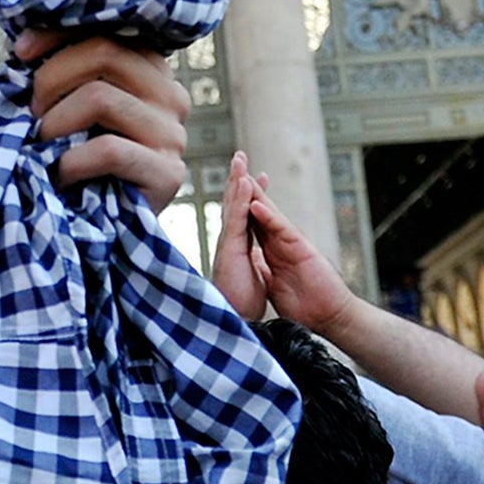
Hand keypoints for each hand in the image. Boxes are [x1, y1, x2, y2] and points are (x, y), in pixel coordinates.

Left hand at [14, 31, 189, 210]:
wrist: (104, 227)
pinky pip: (108, 150)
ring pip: (102, 97)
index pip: (104, 31)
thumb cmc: (77, 156)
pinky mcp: (168, 173)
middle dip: (52, 78)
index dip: (56, 36)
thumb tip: (23, 45)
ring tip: (42, 144)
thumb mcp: (68, 105)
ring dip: (56, 122)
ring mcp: (173, 133)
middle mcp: (170, 94)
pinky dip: (71, 160)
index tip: (20, 54)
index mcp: (149, 69)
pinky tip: (59, 173)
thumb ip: (59, 72)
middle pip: (105, 53)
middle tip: (30, 112)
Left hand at [210, 153, 354, 333]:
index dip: (239, 202)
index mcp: (271, 248)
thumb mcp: (273, 283)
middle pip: (260, 208)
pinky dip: (269, 217)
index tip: (225, 183)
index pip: (251, 219)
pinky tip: (256, 204)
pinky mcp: (302, 250)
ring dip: (256, 192)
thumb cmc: (305, 304)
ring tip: (242, 173)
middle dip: (247, 185)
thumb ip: (264, 267)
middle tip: (235, 161)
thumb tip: (252, 260)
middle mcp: (280, 241)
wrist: (328, 319)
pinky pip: (282, 230)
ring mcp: (292, 243)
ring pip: (270, 213)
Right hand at [211, 151, 267, 319]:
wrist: (233, 325)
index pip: (244, 218)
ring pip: (233, 208)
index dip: (249, 197)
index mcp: (237, 250)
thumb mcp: (251, 282)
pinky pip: (237, 220)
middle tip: (241, 157)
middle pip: (234, 206)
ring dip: (237, 182)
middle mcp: (230, 244)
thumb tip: (255, 262)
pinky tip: (246, 184)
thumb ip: (251, 267)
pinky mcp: (229, 251)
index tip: (255, 178)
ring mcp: (227, 246)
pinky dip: (241, 200)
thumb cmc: (240, 309)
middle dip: (238, 181)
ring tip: (241, 161)